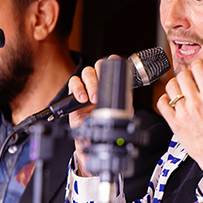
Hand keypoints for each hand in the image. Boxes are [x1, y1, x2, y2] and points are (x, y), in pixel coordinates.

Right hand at [67, 55, 120, 175]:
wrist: (94, 140)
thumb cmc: (108, 125)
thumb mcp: (122, 114)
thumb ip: (126, 103)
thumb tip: (129, 97)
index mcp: (112, 85)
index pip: (111, 66)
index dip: (112, 62)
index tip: (114, 63)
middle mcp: (99, 84)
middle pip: (98, 66)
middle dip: (99, 76)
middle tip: (100, 93)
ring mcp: (87, 88)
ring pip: (86, 73)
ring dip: (89, 83)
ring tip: (90, 99)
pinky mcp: (74, 95)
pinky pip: (73, 83)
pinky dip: (77, 88)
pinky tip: (81, 99)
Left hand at [158, 60, 202, 187]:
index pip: (197, 68)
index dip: (198, 66)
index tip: (200, 70)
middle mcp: (196, 104)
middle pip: (182, 75)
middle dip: (187, 75)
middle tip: (192, 81)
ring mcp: (183, 114)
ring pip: (171, 87)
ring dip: (176, 86)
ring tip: (183, 91)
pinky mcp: (175, 124)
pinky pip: (162, 104)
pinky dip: (165, 100)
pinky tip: (173, 102)